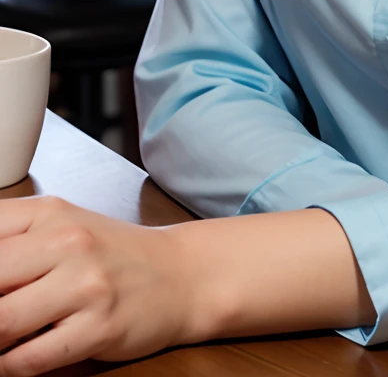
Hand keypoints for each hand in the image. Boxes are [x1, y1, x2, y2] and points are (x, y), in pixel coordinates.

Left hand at [0, 196, 374, 373]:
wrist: (181, 275)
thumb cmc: (114, 254)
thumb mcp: (62, 228)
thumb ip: (14, 244)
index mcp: (49, 213)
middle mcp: (66, 241)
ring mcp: (85, 284)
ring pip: (3, 322)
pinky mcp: (98, 326)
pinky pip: (33, 358)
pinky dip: (10, 368)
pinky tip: (9, 364)